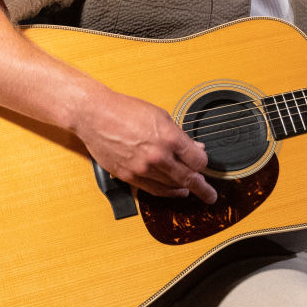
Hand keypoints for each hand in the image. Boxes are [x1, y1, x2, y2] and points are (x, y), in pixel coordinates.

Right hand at [76, 88, 217, 203]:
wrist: (95, 116)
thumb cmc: (126, 111)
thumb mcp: (160, 116)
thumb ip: (179, 135)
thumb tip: (195, 147)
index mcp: (169, 138)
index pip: (198, 161)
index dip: (203, 164)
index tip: (204, 164)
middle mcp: (158, 156)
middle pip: (188, 178)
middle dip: (203, 189)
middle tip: (210, 196)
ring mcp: (143, 169)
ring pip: (171, 186)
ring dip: (184, 190)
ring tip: (192, 191)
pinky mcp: (129, 176)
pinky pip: (153, 190)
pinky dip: (166, 192)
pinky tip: (173, 191)